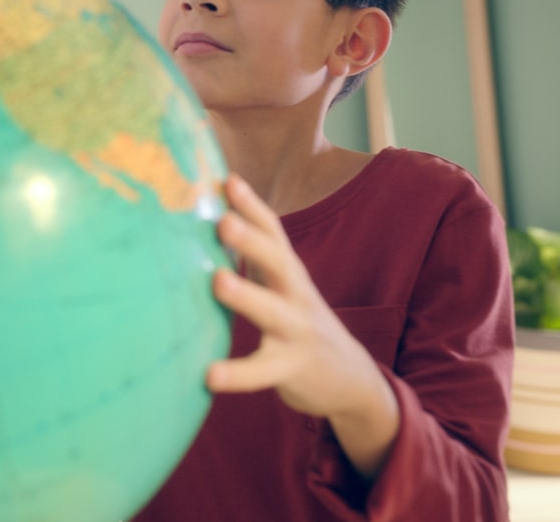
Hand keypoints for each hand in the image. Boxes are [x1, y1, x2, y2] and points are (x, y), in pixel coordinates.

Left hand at [206, 174, 399, 477]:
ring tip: (217, 281)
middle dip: (252, 239)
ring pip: (272, 311)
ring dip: (246, 295)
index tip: (227, 179)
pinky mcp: (292, 368)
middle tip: (223, 220)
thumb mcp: (283, 284)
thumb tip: (213, 216)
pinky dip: (237, 374)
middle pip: (278, 261)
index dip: (252, 205)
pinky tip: (208, 376)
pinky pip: (262, 371)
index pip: (273, 231)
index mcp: (289, 272)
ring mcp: (296, 331)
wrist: (350, 379)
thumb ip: (254, 254)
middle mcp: (296, 295)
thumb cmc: (298, 321)